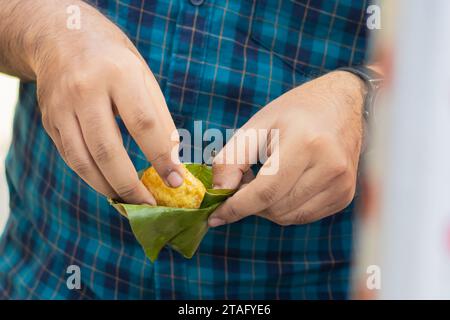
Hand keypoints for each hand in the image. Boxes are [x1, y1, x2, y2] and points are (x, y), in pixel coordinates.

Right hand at [33, 1, 182, 203]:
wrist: (63, 38)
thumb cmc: (115, 61)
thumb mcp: (144, 78)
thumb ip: (159, 119)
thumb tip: (172, 162)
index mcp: (118, 74)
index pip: (142, 123)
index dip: (161, 157)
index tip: (176, 181)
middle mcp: (84, 90)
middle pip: (107, 149)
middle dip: (130, 184)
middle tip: (150, 205)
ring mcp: (61, 106)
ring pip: (83, 160)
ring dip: (108, 188)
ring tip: (130, 202)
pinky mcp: (49, 120)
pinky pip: (70, 157)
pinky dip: (91, 177)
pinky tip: (109, 185)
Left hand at [209, 71, 366, 226]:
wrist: (342, 105)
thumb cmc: (295, 112)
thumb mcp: (257, 125)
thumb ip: (232, 159)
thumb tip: (217, 192)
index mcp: (306, 143)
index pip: (266, 192)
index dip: (236, 207)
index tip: (215, 216)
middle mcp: (330, 167)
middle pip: (275, 208)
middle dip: (251, 202)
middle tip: (245, 180)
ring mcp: (342, 184)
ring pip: (288, 217)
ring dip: (268, 206)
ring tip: (266, 178)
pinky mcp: (346, 196)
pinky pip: (303, 216)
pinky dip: (286, 207)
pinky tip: (285, 184)